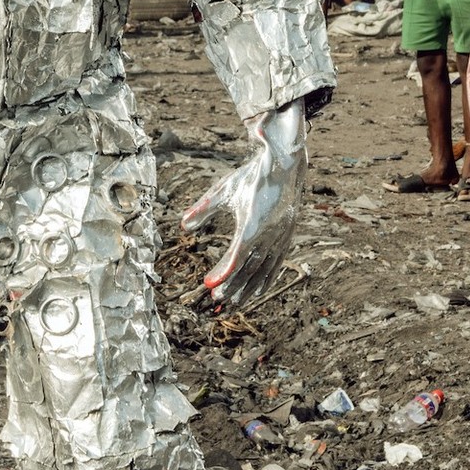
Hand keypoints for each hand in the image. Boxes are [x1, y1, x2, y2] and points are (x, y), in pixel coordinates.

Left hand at [181, 100, 306, 305]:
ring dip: (248, 288)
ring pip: (264, 270)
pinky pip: (276, 264)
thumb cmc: (250, 178)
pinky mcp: (286, 237)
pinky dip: (266, 280)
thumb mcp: (223, 191)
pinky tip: (258, 291)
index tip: (207, 284)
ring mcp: (280, 237)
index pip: (236, 256)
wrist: (284, 166)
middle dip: (233, 286)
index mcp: (253, 224)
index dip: (222, 272)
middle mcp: (269, 234)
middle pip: (249, 268)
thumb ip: (203, 209)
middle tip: (216, 299)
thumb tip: (183, 226)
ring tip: (235, 303)